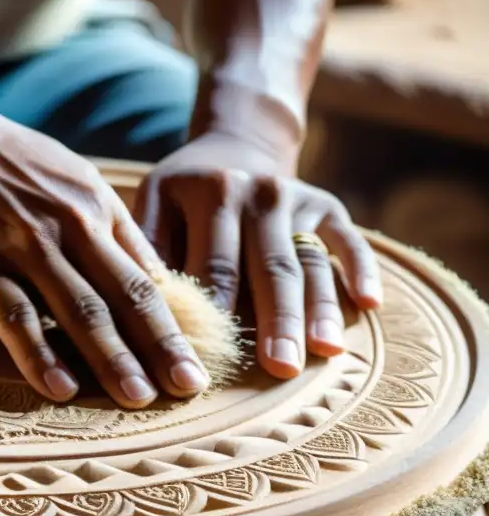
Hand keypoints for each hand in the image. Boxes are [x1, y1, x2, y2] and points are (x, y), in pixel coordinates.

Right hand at [0, 91, 211, 408]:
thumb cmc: (9, 165)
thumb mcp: (76, 178)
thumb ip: (116, 227)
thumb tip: (156, 274)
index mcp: (98, 210)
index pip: (148, 276)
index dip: (177, 322)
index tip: (197, 360)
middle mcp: (72, 230)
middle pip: (127, 296)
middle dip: (162, 346)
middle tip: (189, 388)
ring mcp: (26, 250)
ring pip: (81, 310)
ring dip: (113, 358)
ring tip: (138, 398)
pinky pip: (16, 316)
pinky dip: (40, 354)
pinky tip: (60, 388)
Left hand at [136, 131, 381, 379]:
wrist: (233, 147)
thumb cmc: (183, 195)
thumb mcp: (154, 204)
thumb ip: (149, 251)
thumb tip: (146, 311)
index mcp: (210, 193)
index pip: (214, 264)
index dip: (215, 312)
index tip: (217, 356)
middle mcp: (258, 192)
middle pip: (268, 267)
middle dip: (275, 320)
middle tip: (279, 368)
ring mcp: (297, 198)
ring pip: (310, 262)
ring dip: (319, 308)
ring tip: (324, 352)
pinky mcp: (328, 205)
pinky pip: (349, 241)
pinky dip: (362, 270)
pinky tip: (368, 304)